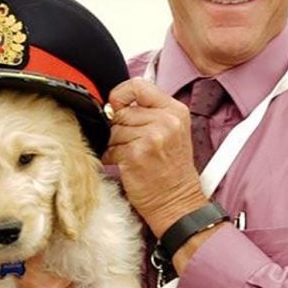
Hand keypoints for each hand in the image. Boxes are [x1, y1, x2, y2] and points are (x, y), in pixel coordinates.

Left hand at [102, 77, 207, 236]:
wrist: (177, 202)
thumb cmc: (172, 171)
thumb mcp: (171, 133)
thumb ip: (149, 113)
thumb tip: (115, 105)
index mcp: (175, 111)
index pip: (139, 85)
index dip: (121, 94)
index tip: (117, 106)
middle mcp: (166, 121)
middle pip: (122, 111)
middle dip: (119, 127)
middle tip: (131, 144)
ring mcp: (151, 136)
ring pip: (114, 129)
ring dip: (116, 144)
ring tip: (131, 156)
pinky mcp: (136, 153)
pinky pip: (110, 147)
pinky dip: (112, 157)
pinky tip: (125, 164)